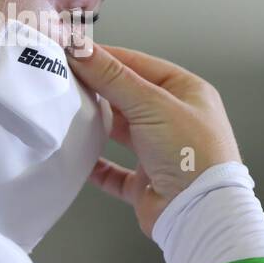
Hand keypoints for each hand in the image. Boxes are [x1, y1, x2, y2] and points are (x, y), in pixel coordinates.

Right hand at [69, 42, 241, 237]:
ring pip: (120, 131)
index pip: (139, 65)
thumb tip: (81, 49)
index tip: (73, 52)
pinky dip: (96, 163)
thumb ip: (113, 77)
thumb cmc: (192, 155)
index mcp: (186, 93)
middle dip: (98, 89)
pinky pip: (114, 169)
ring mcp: (160, 152)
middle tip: (64, 79)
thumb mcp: (152, 105)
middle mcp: (175, 120)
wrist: (199, 214)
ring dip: (96, 124)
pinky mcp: (145, 182)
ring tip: (68, 112)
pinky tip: (79, 155)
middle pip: (127, 96)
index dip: (105, 58)